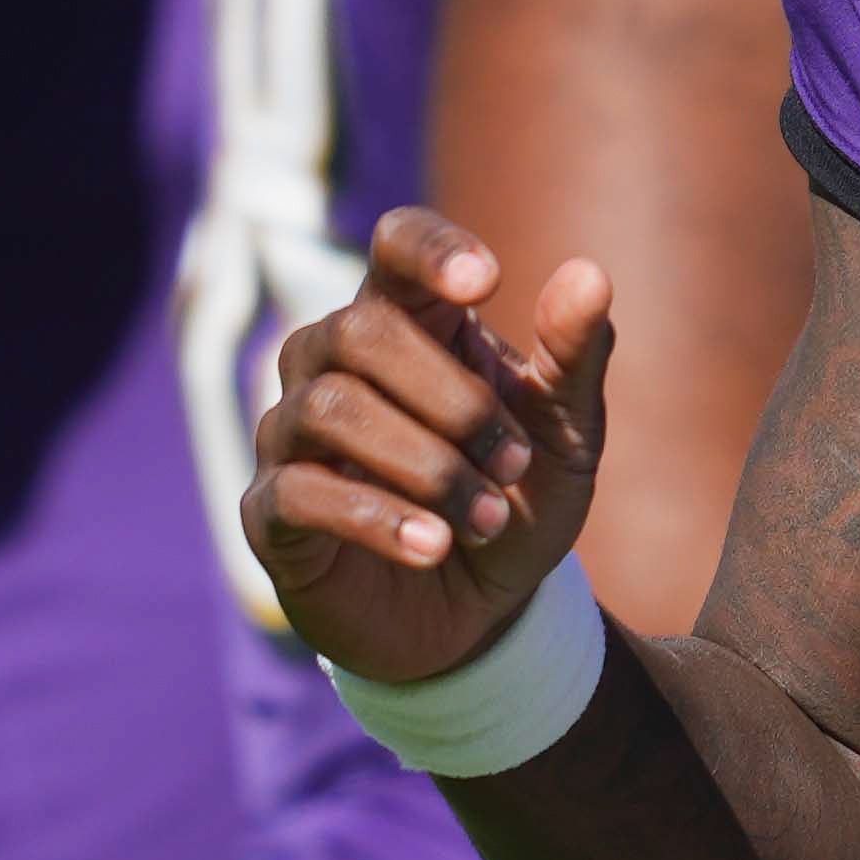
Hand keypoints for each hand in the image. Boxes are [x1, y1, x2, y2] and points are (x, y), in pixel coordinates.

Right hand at [246, 208, 612, 689]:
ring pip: (330, 408)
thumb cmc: (515, 500)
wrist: (481, 615)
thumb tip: (589, 273)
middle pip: (361, 331)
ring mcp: (290, 433)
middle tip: (514, 465)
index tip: (487, 282)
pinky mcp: (270, 511)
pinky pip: (299, 491)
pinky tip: (433, 546)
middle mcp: (330, 360)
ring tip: (488, 520)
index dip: (431, 251)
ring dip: (426, 467)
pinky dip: (376, 518)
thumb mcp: (565, 436)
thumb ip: (575, 358)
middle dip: (452, 400)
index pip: (395, 244)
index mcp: (409, 321)